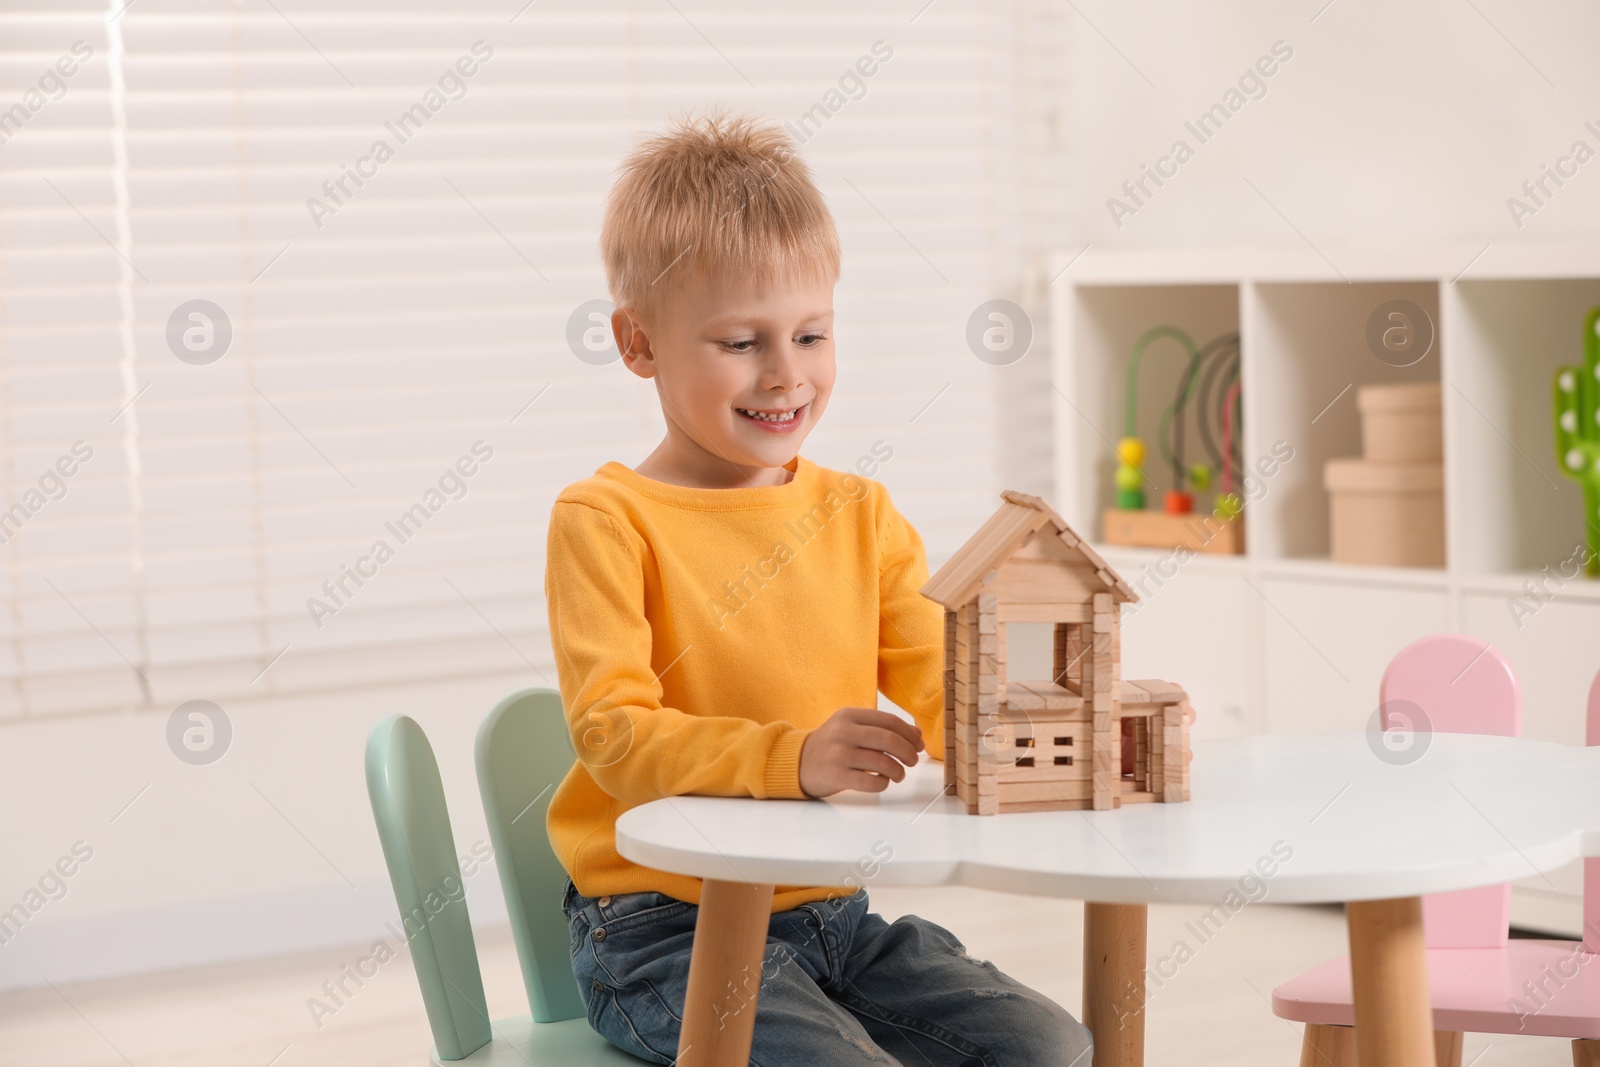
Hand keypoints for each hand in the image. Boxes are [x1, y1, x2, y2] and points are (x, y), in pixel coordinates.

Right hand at [798, 707, 923, 797]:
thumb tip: (916, 734)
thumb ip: (880, 727)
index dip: (910, 733)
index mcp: (849, 716)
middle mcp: (844, 732)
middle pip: (889, 740)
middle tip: (913, 760)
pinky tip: (882, 782)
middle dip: (908, 752)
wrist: (798, 762)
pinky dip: (883, 783)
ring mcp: (839, 754)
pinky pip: (870, 782)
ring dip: (898, 771)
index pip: (889, 721)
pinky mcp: (836, 776)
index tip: (918, 743)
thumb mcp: (851, 727)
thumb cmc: (831, 745)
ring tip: (899, 774)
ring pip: (883, 762)